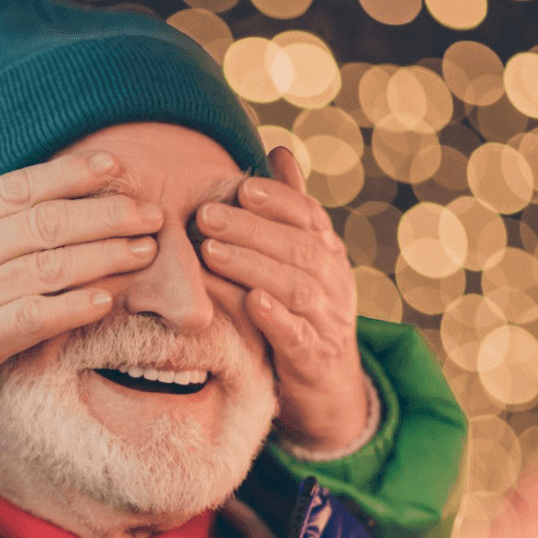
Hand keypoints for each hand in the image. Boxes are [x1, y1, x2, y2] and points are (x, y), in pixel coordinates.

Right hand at [0, 127, 163, 434]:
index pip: (18, 188)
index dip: (71, 174)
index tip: (114, 166)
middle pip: (46, 223)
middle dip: (105, 213)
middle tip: (151, 211)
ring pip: (49, 267)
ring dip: (103, 257)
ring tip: (144, 250)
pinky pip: (32, 319)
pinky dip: (69, 308)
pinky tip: (104, 301)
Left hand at [194, 145, 370, 454]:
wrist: (328, 388)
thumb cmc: (303, 313)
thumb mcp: (300, 259)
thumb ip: (289, 209)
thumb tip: (278, 150)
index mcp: (327, 252)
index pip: (308, 216)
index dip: (277, 199)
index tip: (242, 185)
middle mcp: (333, 281)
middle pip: (296, 247)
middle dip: (250, 229)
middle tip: (206, 215)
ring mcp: (327, 320)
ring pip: (295, 287)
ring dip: (252, 266)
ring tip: (212, 252)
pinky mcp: (314, 358)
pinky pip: (298, 335)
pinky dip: (276, 317)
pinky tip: (251, 302)